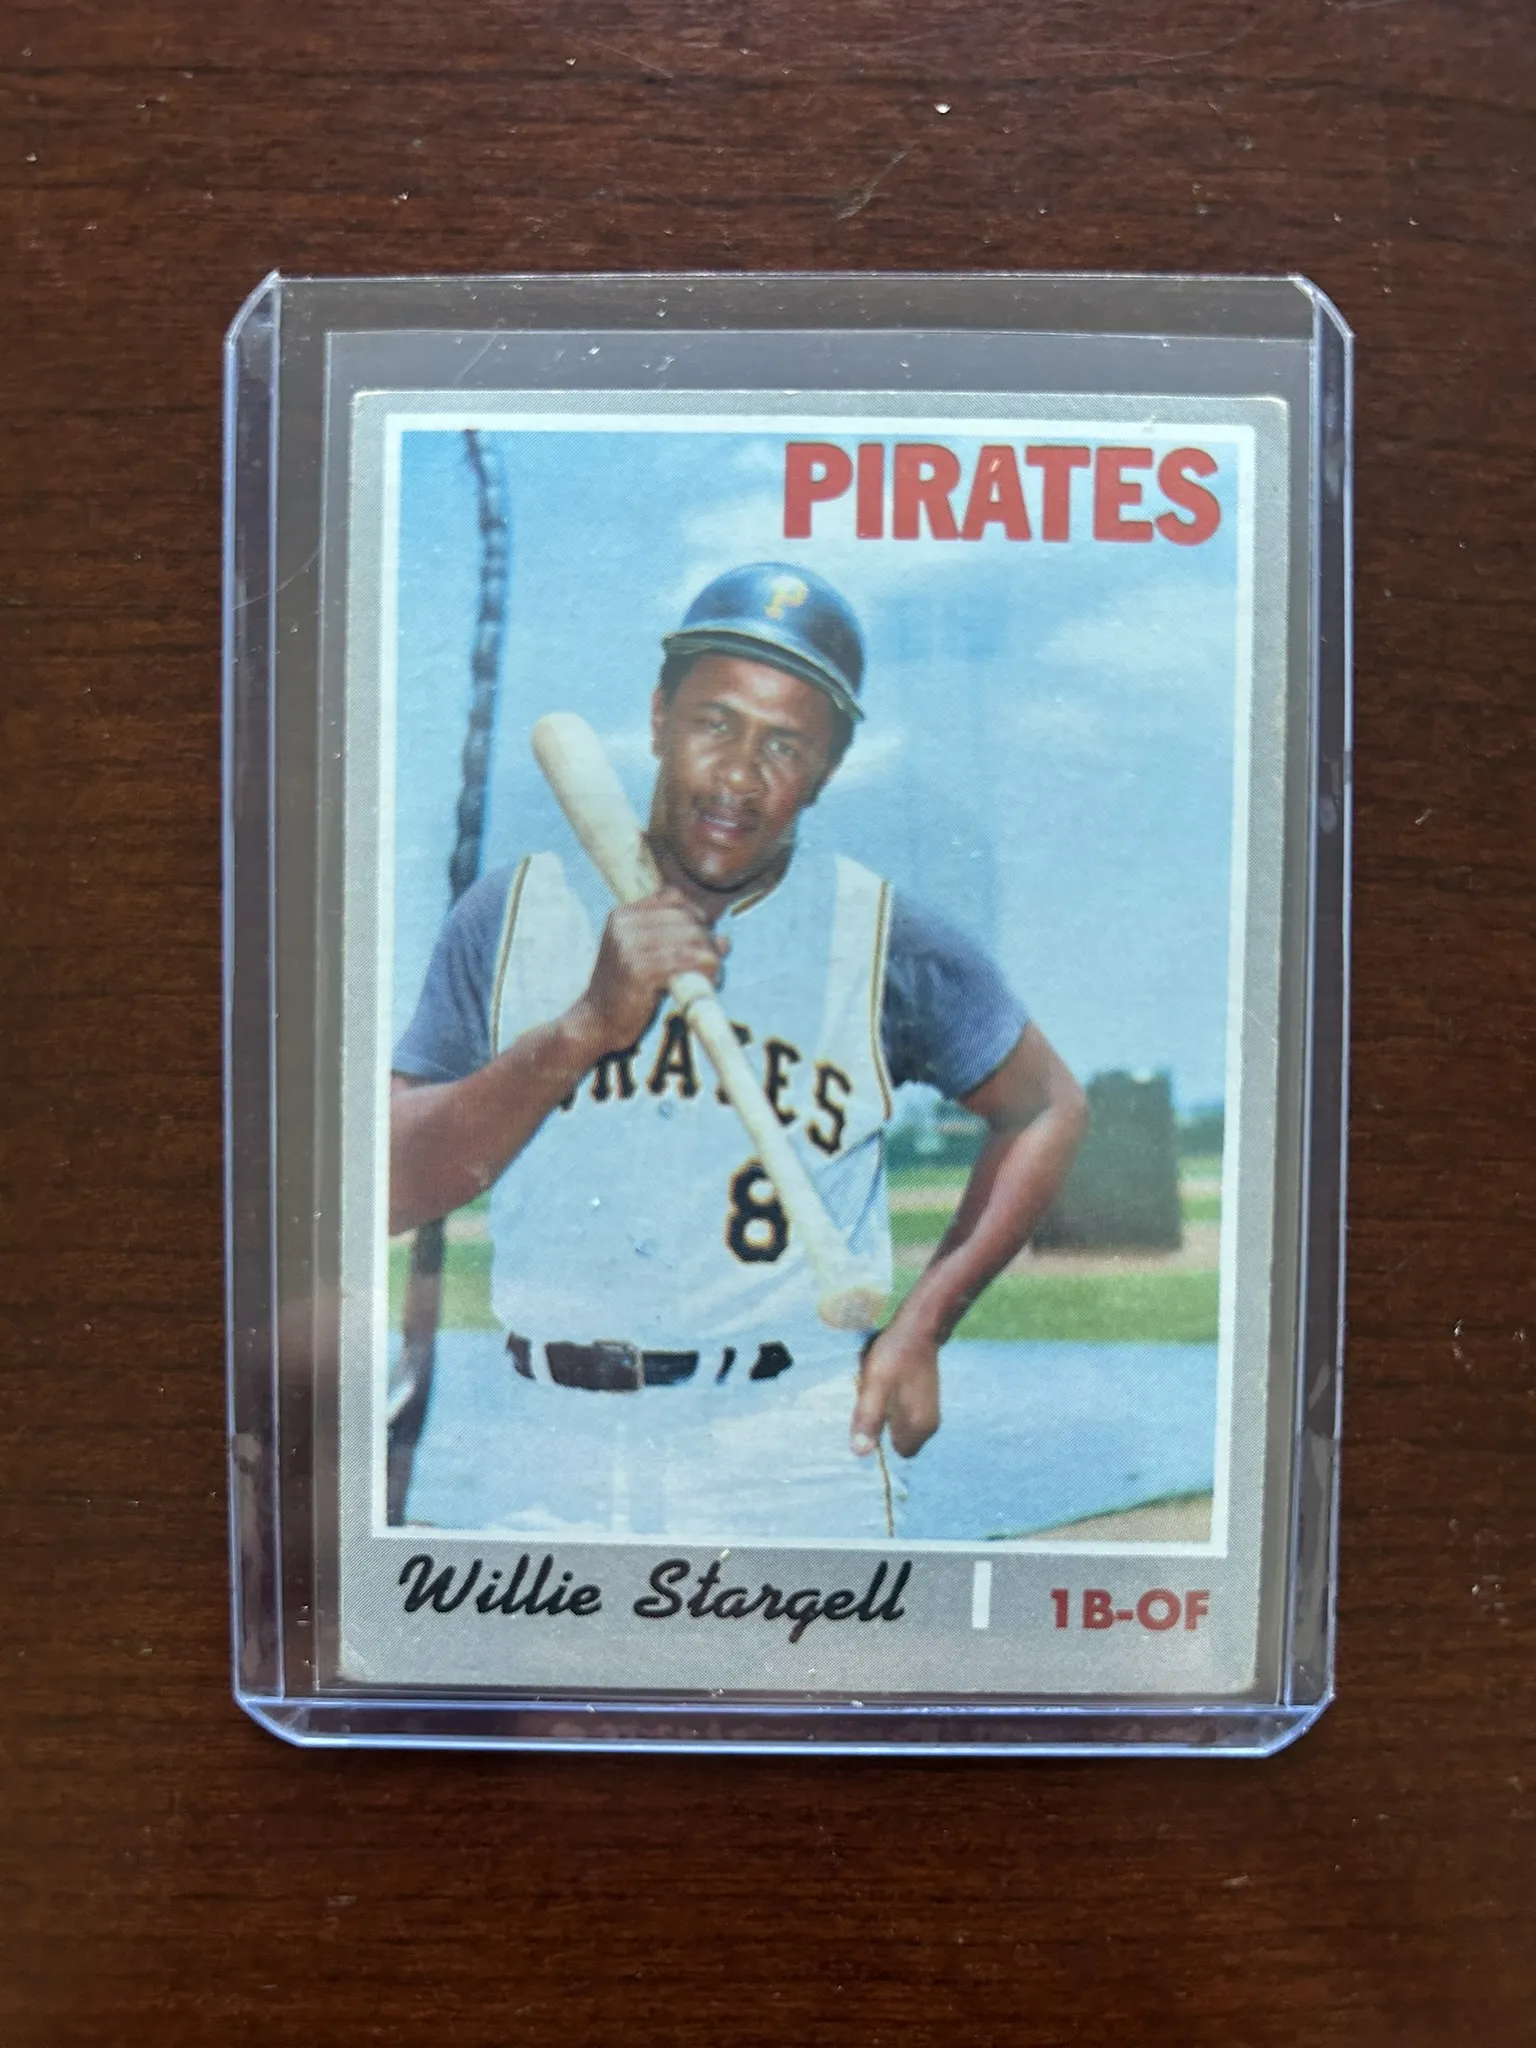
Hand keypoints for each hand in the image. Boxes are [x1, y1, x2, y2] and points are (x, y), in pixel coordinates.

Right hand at [571, 888, 727, 1055]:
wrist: (596, 1022)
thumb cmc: (626, 990)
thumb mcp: (647, 956)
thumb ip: (680, 942)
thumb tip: (725, 940)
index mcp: (623, 915)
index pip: (672, 897)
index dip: (696, 913)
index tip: (705, 936)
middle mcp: (624, 925)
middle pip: (685, 917)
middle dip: (707, 938)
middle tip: (715, 961)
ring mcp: (629, 946)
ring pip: (690, 937)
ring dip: (710, 954)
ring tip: (713, 972)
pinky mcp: (639, 969)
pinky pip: (686, 960)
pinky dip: (705, 967)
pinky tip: (709, 979)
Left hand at [850, 1320, 940, 1459]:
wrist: (918, 1328)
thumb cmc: (895, 1356)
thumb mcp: (875, 1386)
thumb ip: (869, 1419)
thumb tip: (860, 1453)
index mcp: (918, 1427)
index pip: (896, 1453)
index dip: (880, 1440)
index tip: (868, 1418)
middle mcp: (928, 1426)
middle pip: (898, 1440)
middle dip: (882, 1425)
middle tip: (871, 1399)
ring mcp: (929, 1413)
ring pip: (899, 1425)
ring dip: (885, 1413)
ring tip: (878, 1389)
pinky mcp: (925, 1401)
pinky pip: (903, 1412)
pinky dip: (892, 1403)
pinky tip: (887, 1384)